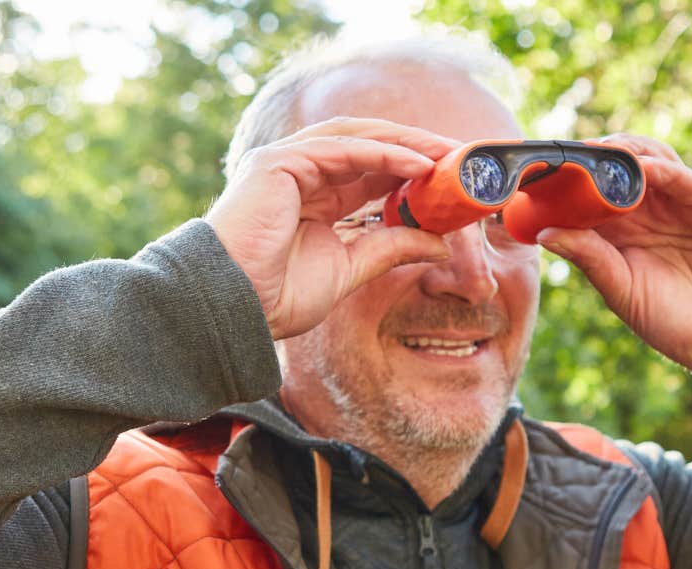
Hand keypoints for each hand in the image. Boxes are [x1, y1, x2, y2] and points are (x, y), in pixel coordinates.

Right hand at [206, 118, 458, 339]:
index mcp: (314, 197)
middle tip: (459, 155)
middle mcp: (301, 173)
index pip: (372, 171)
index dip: (413, 169)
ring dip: (406, 142)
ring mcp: (287, 162)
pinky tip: (418, 163)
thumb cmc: (275, 296)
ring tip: (446, 153)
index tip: (452, 177)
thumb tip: (439, 242)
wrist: (232, 309)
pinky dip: (383, 152)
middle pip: (369, 145)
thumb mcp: (349, 270)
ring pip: (358, 138)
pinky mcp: (279, 162)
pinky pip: (342, 149)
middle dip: (416, 146)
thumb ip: (390, 249)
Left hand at [536, 135, 691, 397]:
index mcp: (624, 231)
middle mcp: (652, 210)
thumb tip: (546, 234)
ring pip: (651, 161)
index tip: (540, 173)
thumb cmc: (674, 321)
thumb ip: (589, 258)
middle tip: (566, 152)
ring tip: (600, 152)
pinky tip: (642, 168)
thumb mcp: (621, 289)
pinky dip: (662, 168)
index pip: (592, 194)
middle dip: (594, 157)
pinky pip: (686, 178)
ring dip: (625, 153)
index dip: (568, 181)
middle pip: (620, 168)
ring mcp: (684, 202)